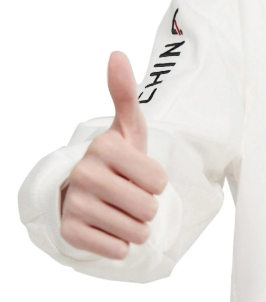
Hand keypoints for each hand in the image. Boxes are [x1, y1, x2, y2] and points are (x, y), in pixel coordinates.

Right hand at [60, 51, 167, 258]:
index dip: (157, 181)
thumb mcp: (129, 126)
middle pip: (147, 207)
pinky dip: (120, 244)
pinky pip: (115, 248)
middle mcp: (84, 173)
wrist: (86, 190)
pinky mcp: (69, 232)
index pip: (158, 180)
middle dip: (147, 205)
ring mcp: (74, 204)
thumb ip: (125, 93)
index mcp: (104, 146)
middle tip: (132, 194)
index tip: (140, 173)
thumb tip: (116, 54)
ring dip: (136, 226)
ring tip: (122, 210)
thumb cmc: (118, 157)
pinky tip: (110, 228)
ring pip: (134, 230)